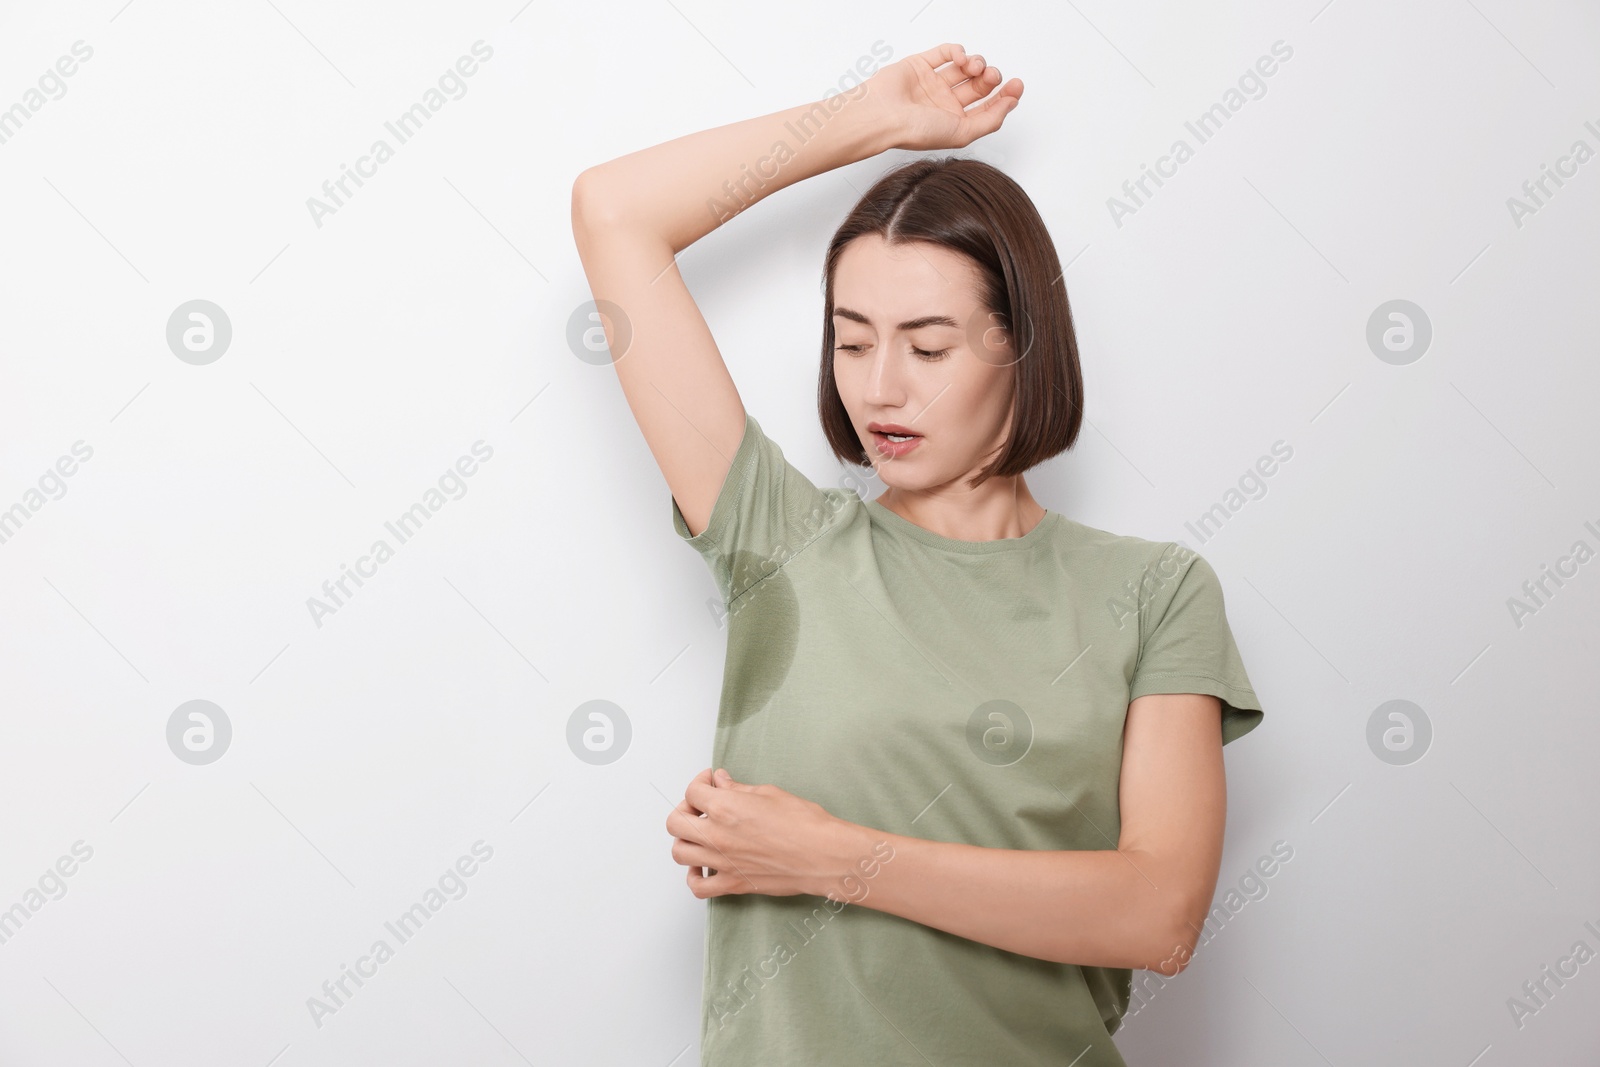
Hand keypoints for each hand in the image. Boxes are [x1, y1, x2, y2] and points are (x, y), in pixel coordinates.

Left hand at [665, 767, 848, 898]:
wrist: (823, 855)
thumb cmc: (804, 823)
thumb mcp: (769, 793)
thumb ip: (738, 788)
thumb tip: (720, 781)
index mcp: (726, 808)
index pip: (692, 792)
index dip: (700, 782)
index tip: (711, 782)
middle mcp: (717, 835)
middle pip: (675, 822)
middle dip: (685, 810)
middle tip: (701, 807)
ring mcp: (722, 862)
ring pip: (679, 852)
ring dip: (685, 840)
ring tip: (701, 835)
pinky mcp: (732, 884)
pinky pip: (697, 886)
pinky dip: (694, 877)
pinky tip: (703, 867)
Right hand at [862, 42, 1022, 151]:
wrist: (883, 115)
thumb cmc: (914, 131)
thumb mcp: (962, 133)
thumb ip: (990, 120)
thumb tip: (1010, 104)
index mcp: (954, 122)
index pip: (986, 107)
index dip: (1004, 96)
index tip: (1016, 86)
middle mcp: (944, 103)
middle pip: (978, 85)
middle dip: (991, 77)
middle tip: (993, 76)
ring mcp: (933, 83)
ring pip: (965, 67)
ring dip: (977, 63)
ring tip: (974, 67)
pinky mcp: (921, 65)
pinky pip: (945, 52)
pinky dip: (957, 51)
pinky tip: (961, 57)